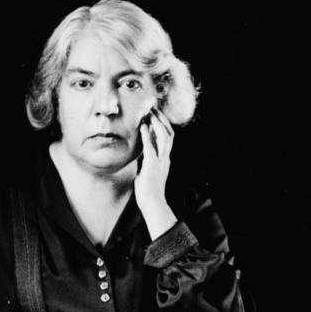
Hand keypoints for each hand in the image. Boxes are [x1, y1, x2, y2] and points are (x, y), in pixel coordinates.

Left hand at [135, 108, 177, 238]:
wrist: (152, 203)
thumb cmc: (148, 189)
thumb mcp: (147, 169)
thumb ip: (147, 157)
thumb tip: (142, 147)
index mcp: (164, 158)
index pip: (167, 137)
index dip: (162, 124)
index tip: (154, 113)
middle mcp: (165, 158)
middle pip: (168, 133)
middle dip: (161, 119)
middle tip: (153, 108)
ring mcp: (160, 161)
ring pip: (164, 138)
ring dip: (156, 124)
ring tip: (149, 114)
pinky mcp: (153, 166)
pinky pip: (151, 148)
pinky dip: (147, 136)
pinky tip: (142, 127)